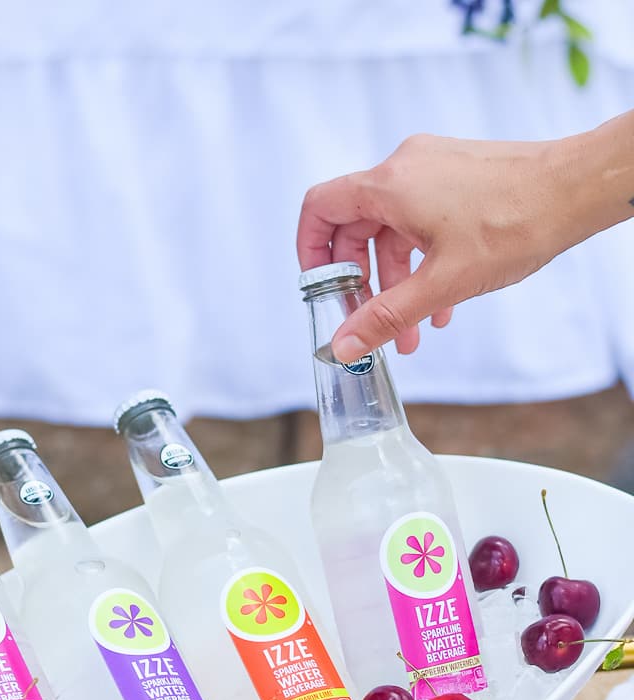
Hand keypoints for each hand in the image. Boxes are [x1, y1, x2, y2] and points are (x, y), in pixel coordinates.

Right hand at [296, 132, 573, 360]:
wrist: (577, 189)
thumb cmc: (516, 223)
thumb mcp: (442, 283)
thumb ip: (385, 316)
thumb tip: (343, 345)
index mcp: (390, 184)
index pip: (321, 208)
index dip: (310, 251)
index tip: (319, 288)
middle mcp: (405, 167)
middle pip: (356, 227)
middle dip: (361, 283)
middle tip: (369, 324)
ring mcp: (432, 169)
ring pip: (393, 230)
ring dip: (396, 282)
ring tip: (411, 330)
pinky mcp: (456, 177)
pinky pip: (420, 221)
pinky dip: (421, 262)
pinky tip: (441, 304)